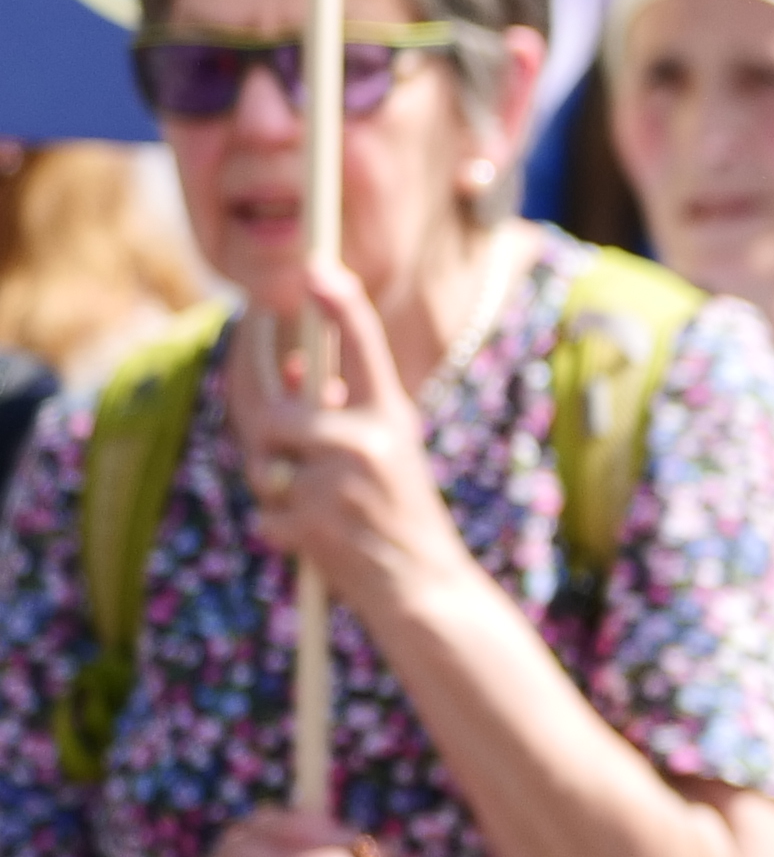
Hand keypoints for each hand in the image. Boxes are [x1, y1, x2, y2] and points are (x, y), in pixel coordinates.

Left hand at [220, 262, 477, 637]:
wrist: (425, 588)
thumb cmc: (399, 514)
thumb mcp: (385, 451)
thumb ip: (338, 409)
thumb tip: (287, 364)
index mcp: (391, 416)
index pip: (363, 347)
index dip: (339, 305)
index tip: (318, 268)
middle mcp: (371, 440)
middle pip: (277, 411)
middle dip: (266, 431)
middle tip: (280, 442)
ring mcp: (343, 481)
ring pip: (266, 462)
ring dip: (274, 485)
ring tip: (314, 505)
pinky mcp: (317, 522)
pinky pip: (267, 511)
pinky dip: (282, 530)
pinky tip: (319, 542)